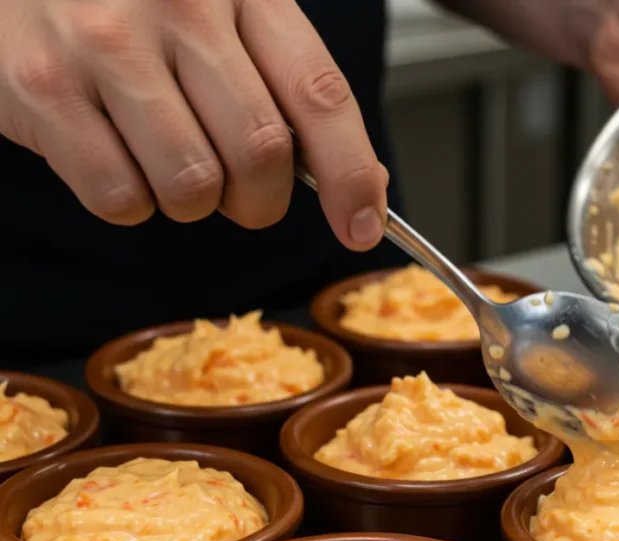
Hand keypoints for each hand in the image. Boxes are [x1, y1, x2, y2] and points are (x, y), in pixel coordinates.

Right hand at [0, 0, 386, 248]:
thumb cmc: (142, 6)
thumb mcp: (232, 21)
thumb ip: (294, 92)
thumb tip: (362, 183)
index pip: (321, 95)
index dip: (351, 175)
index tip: (360, 227)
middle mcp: (180, 6)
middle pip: (261, 152)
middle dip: (260, 201)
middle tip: (240, 193)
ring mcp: (106, 44)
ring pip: (192, 186)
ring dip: (191, 202)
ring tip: (167, 160)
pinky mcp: (43, 88)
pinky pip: (119, 197)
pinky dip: (129, 203)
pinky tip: (116, 155)